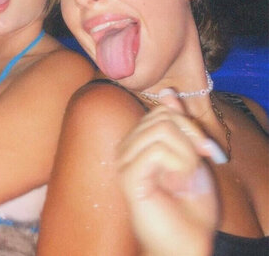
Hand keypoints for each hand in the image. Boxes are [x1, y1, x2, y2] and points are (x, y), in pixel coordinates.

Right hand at [116, 90, 223, 255]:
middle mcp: (127, 146)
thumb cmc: (190, 202)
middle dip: (190, 139)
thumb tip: (167, 90)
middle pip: (162, 116)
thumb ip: (179, 123)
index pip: (162, 111)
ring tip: (184, 178)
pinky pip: (157, 150)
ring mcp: (124, 160)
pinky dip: (179, 164)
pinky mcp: (128, 175)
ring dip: (186, 155)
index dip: (190, 126)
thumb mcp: (191, 153)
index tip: (207, 151)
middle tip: (196, 166)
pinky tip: (177, 183)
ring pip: (161, 129)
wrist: (188, 240)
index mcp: (139, 141)